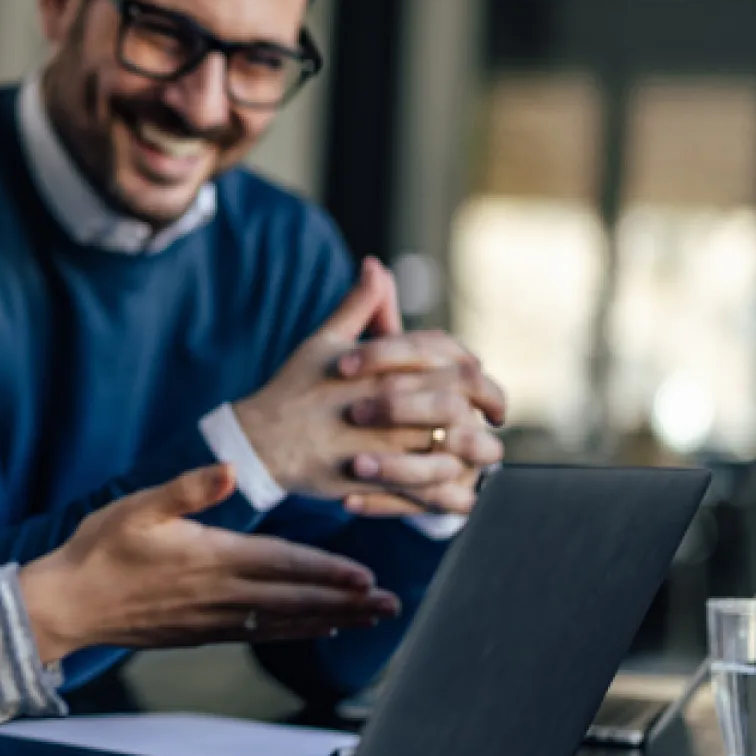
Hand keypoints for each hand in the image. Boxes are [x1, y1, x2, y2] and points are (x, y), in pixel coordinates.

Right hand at [19, 464, 400, 664]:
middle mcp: (220, 595)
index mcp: (210, 558)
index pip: (282, 566)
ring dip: (331, 620)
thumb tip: (226, 470)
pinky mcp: (201, 633)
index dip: (326, 573)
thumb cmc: (99, 549)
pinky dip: (295, 633)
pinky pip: (260, 635)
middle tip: (391, 606)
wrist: (67, 604)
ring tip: (371, 620)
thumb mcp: (137, 506)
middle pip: (295, 601)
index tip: (367, 577)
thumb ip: (186, 489)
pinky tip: (316, 630)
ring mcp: (212, 619)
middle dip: (347, 603)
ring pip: (284, 622)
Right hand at [231, 258, 503, 516]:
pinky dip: (450, 489)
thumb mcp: (325, 341)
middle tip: (494, 416)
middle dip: (487, 404)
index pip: (447, 354)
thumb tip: (376, 265)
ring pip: (453, 444)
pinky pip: (429, 487)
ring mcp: (386, 441)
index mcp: (383, 365)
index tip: (481, 377)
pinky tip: (456, 486)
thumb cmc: (294, 388)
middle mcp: (391, 400)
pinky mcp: (378, 478)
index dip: (472, 364)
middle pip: (461, 397)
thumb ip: (359, 305)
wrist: (261, 441)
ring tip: (481, 452)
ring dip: (475, 449)